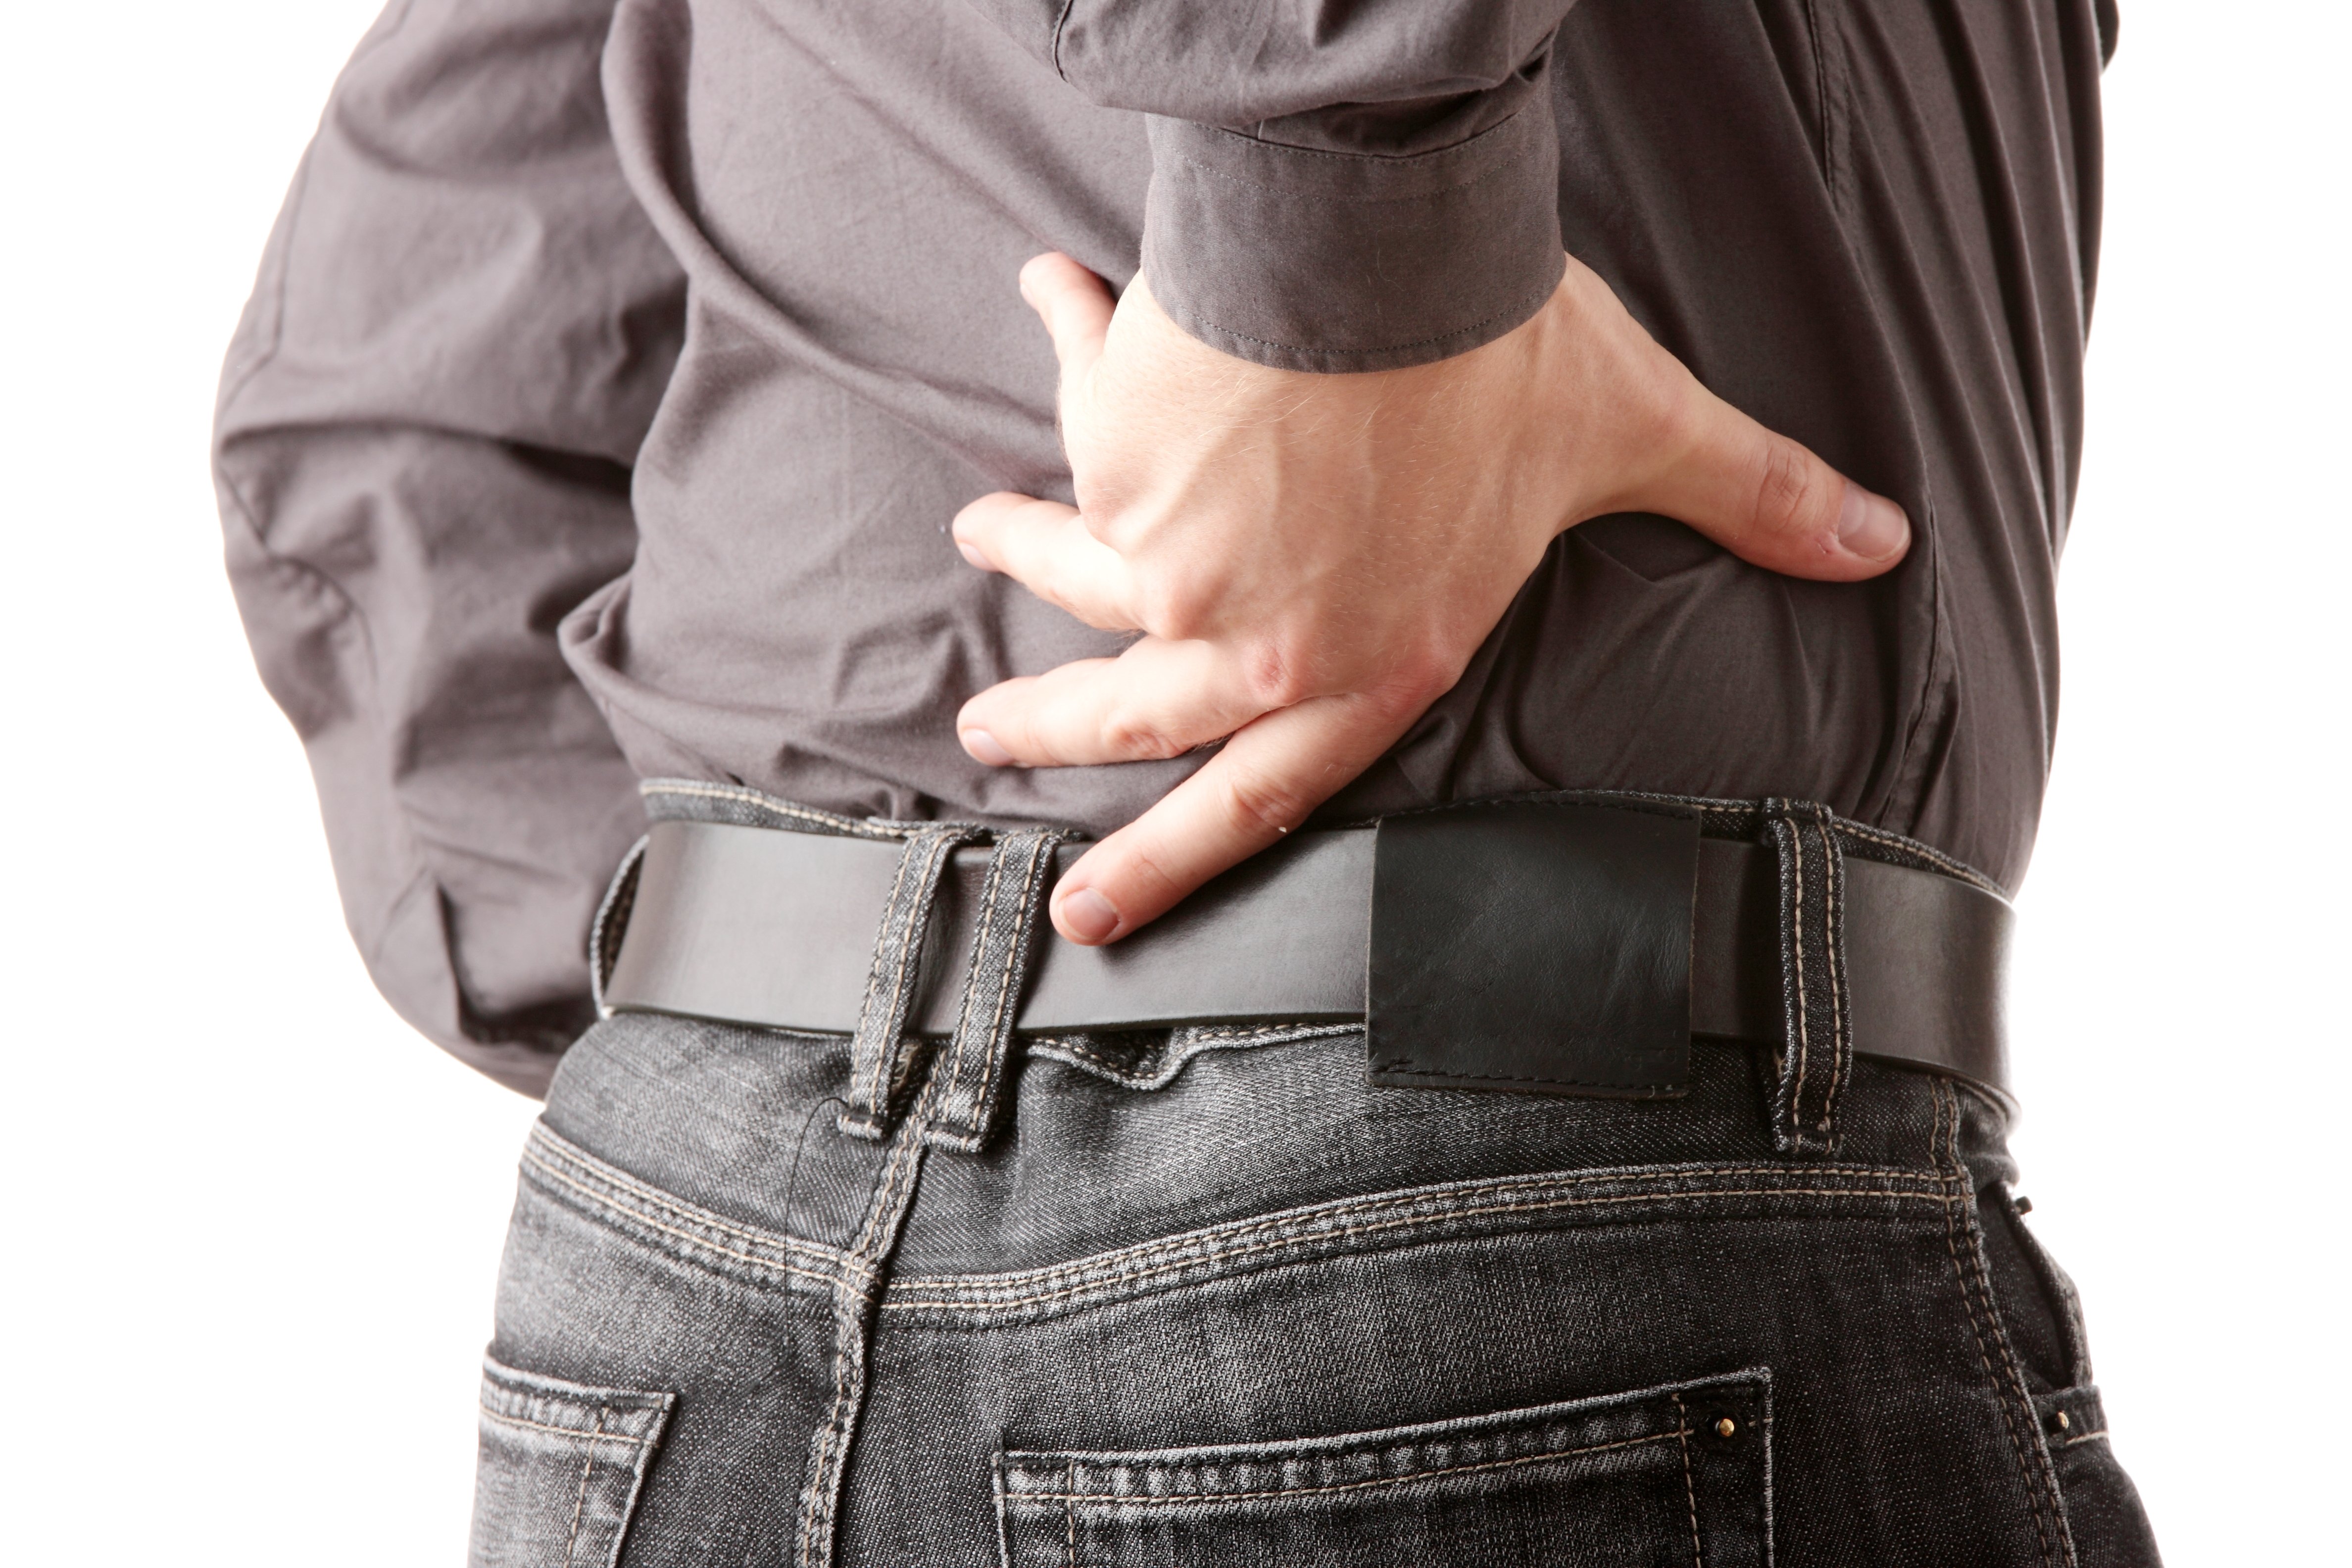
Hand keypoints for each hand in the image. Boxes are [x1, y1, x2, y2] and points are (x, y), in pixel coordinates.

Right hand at [955, 252, 1909, 945]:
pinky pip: (1085, 406)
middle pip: (1129, 713)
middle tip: (981, 731)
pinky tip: (1057, 295)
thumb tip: (1883, 540)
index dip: (1171, 864)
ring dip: (1020, 550)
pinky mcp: (1120, 458)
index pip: (1260, 798)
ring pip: (1079, 570)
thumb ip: (1746, 495)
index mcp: (1372, 659)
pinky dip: (1073, 343)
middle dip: (1045, 729)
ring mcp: (1176, 554)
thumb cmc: (1508, 357)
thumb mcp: (1637, 431)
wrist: (1382, 256)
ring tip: (974, 533)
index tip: (1094, 909)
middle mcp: (1260, 632)